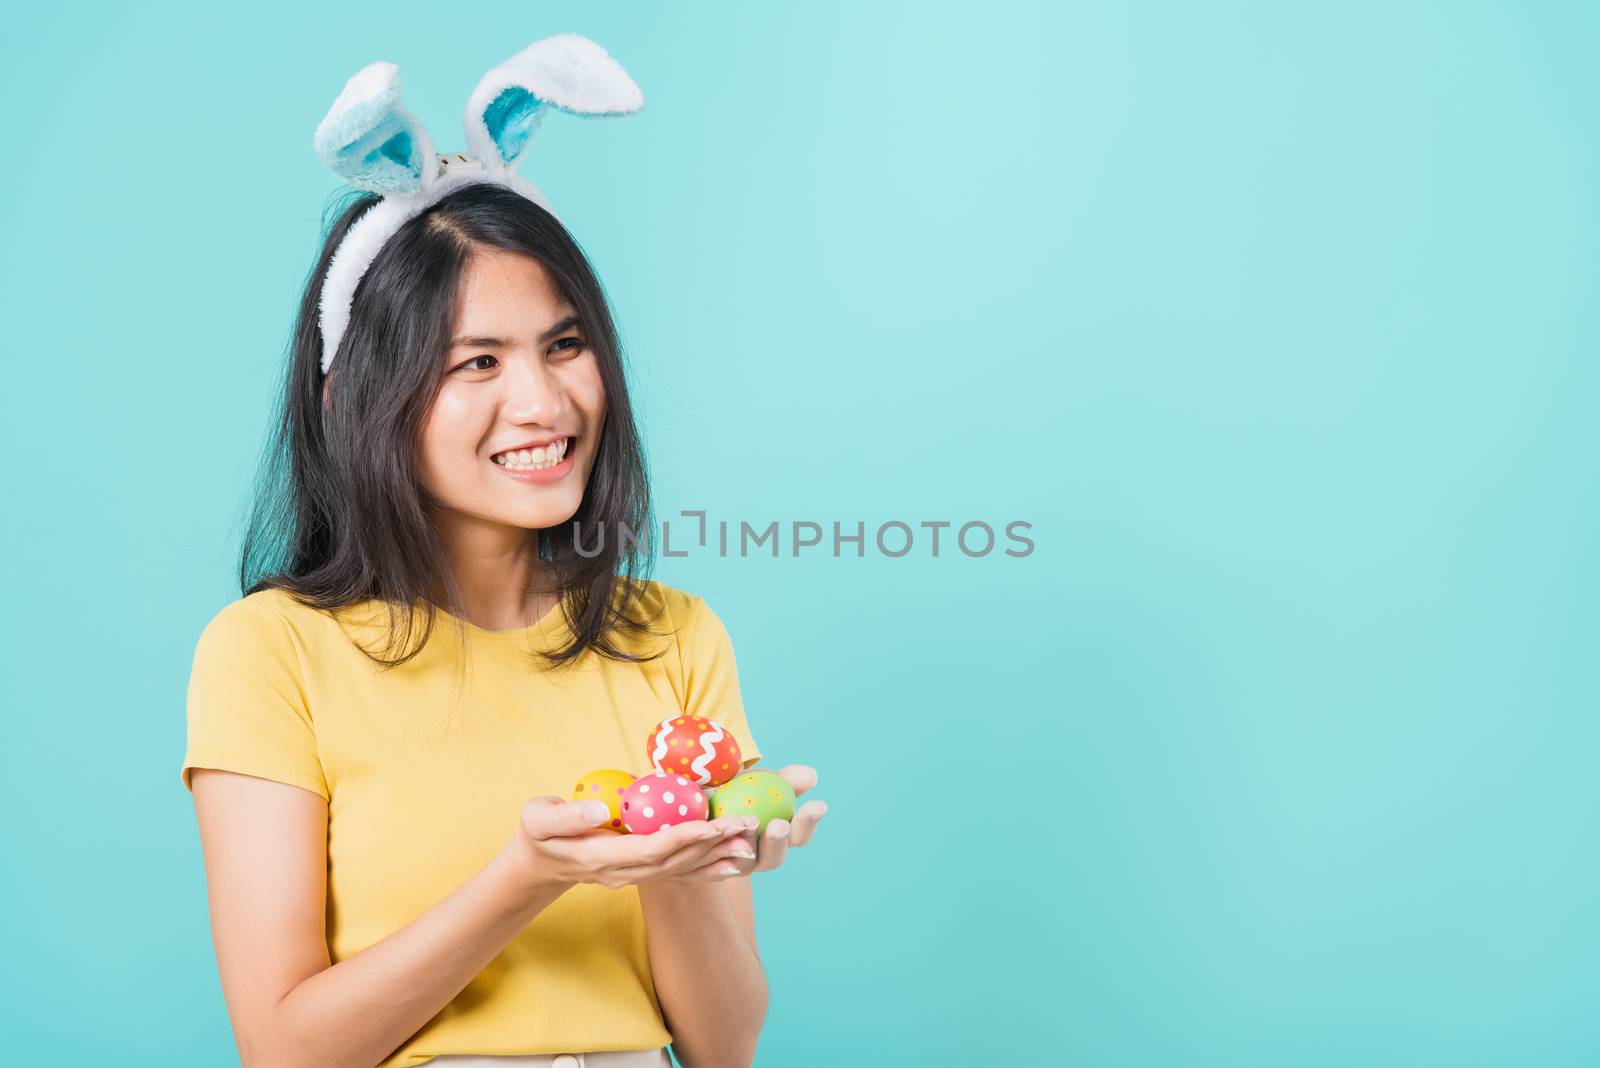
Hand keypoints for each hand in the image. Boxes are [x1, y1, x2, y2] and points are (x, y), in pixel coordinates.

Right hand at [511, 795, 767, 890]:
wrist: (540, 862)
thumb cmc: (538, 832)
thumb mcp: (538, 818)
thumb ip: (565, 816)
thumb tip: (599, 810)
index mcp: (603, 858)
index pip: (653, 849)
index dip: (686, 837)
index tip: (714, 823)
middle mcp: (625, 873)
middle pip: (677, 861)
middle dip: (714, 844)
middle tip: (748, 825)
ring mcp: (634, 876)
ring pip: (683, 869)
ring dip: (718, 855)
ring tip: (752, 840)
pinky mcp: (642, 871)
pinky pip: (680, 871)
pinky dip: (708, 865)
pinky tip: (734, 859)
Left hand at [670, 764, 827, 881]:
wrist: (696, 798)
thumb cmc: (735, 787)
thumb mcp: (759, 779)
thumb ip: (784, 779)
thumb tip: (811, 776)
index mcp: (780, 836)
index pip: (800, 835)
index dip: (810, 821)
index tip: (818, 805)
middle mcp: (761, 857)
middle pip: (775, 858)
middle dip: (779, 841)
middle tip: (779, 825)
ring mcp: (735, 866)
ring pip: (746, 864)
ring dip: (749, 845)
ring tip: (749, 824)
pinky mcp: (710, 868)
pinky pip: (715, 863)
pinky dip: (718, 849)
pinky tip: (719, 834)